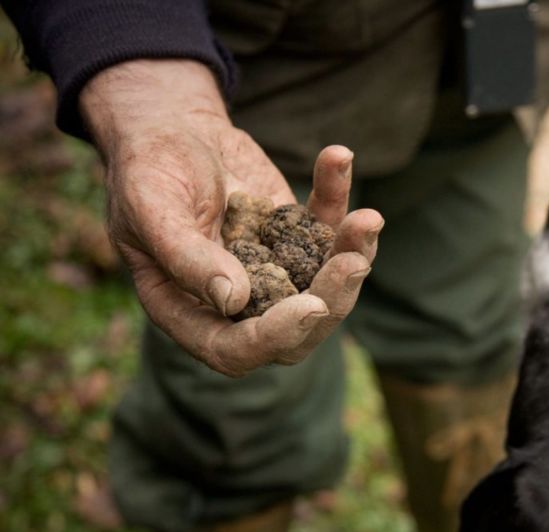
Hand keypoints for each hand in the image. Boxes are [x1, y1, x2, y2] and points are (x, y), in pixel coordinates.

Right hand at [79, 60, 381, 375]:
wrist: (169, 129)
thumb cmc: (145, 171)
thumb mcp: (151, 208)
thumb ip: (186, 256)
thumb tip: (234, 300)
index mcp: (189, 310)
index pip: (235, 349)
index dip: (274, 337)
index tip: (310, 305)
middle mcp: (237, 302)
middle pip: (297, 329)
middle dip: (332, 299)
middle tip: (353, 262)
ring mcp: (274, 272)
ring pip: (326, 285)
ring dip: (352, 254)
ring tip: (366, 218)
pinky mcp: (297, 237)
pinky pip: (328, 229)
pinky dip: (338, 197)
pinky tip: (337, 158)